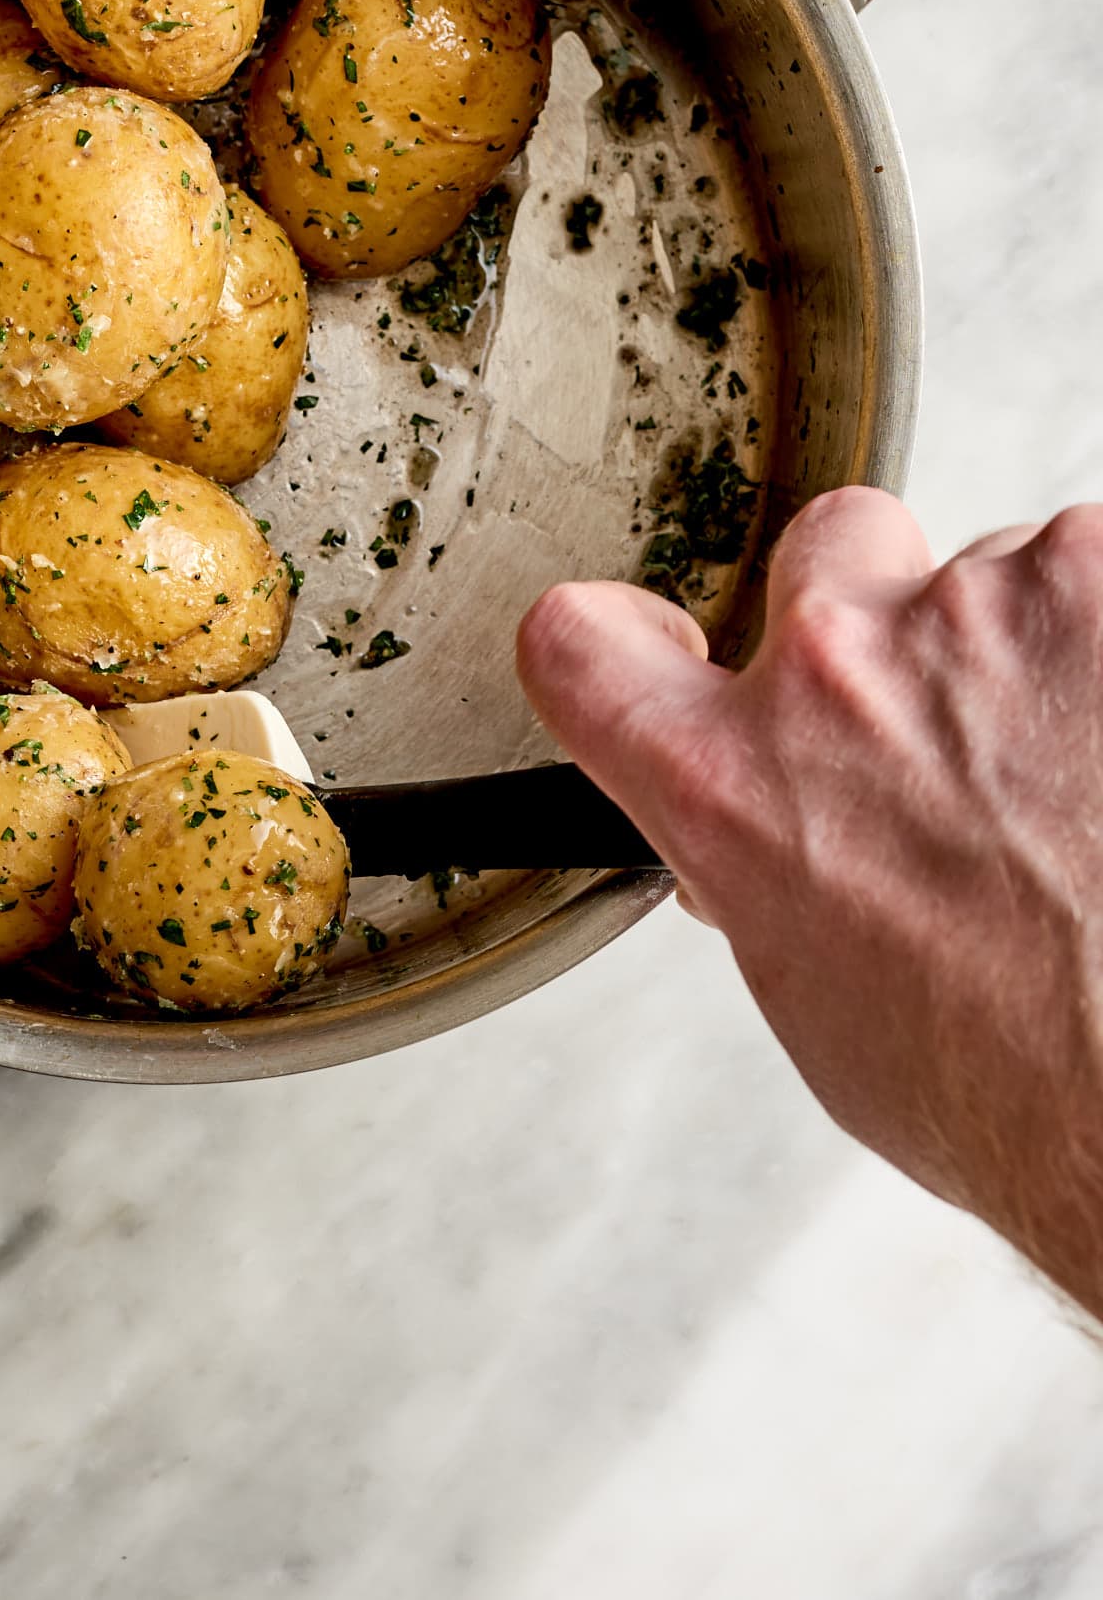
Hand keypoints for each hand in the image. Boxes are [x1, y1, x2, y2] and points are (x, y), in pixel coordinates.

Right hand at [517, 488, 1102, 1317]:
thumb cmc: (1029, 1085)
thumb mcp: (826, 1003)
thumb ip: (765, 866)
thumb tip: (767, 830)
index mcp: (731, 785)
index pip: (582, 649)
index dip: (628, 641)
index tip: (668, 644)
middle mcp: (832, 671)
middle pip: (828, 549)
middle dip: (882, 615)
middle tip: (960, 724)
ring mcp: (977, 609)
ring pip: (993, 575)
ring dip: (1027, 652)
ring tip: (1087, 785)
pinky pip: (1095, 578)